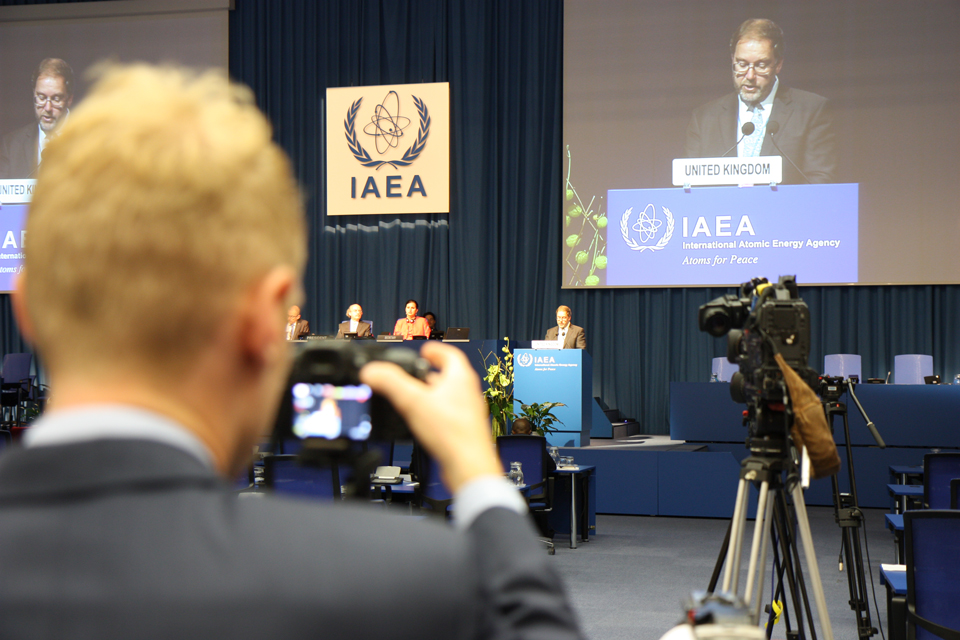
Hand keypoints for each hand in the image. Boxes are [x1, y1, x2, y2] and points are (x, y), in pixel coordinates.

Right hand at [359, 342, 500, 492]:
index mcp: (461, 378)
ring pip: (448, 397)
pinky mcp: (464, 430)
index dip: (435, 350)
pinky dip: (435, 414)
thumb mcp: (413, 402)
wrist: (468, 466)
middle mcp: (468, 393)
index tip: (424, 351)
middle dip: (429, 375)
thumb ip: (390, 383)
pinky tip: (423, 424)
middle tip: (415, 376)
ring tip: (415, 399)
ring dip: (431, 395)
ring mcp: (468, 412)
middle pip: (449, 376)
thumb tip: (372, 371)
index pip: (450, 355)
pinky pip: (448, 416)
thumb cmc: (452, 434)